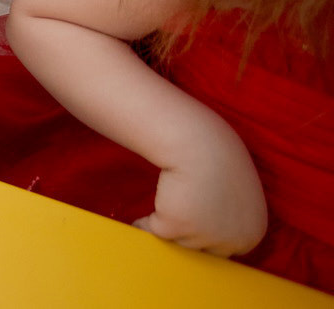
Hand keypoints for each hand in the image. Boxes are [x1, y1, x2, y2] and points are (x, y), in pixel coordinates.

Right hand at [137, 137, 268, 256]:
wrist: (198, 142)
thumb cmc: (218, 155)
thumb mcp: (238, 191)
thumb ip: (233, 213)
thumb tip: (214, 222)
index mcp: (253, 231)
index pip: (229, 248)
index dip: (210, 235)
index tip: (195, 224)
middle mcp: (233, 241)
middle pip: (204, 251)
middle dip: (189, 237)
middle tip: (178, 218)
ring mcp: (204, 237)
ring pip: (179, 243)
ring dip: (168, 230)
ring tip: (164, 209)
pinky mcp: (175, 228)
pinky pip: (153, 232)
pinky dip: (144, 226)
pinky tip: (141, 218)